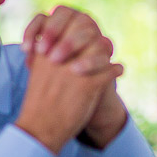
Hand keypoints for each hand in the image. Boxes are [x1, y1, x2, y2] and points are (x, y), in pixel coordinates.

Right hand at [16, 6, 123, 153]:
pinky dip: (116, 70)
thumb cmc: (38, 103)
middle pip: (85, 33)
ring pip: (100, 48)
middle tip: (102, 44)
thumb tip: (63, 45)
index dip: (80, 29)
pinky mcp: (87, 85)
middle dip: (95, 37)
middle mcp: (59, 56)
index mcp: (46, 52)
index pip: (67, 27)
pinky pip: (110, 69)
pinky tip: (118, 71)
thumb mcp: (38, 73)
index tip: (87, 35)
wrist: (39, 129)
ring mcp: (74, 69)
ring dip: (107, 53)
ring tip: (110, 59)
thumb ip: (48, 58)